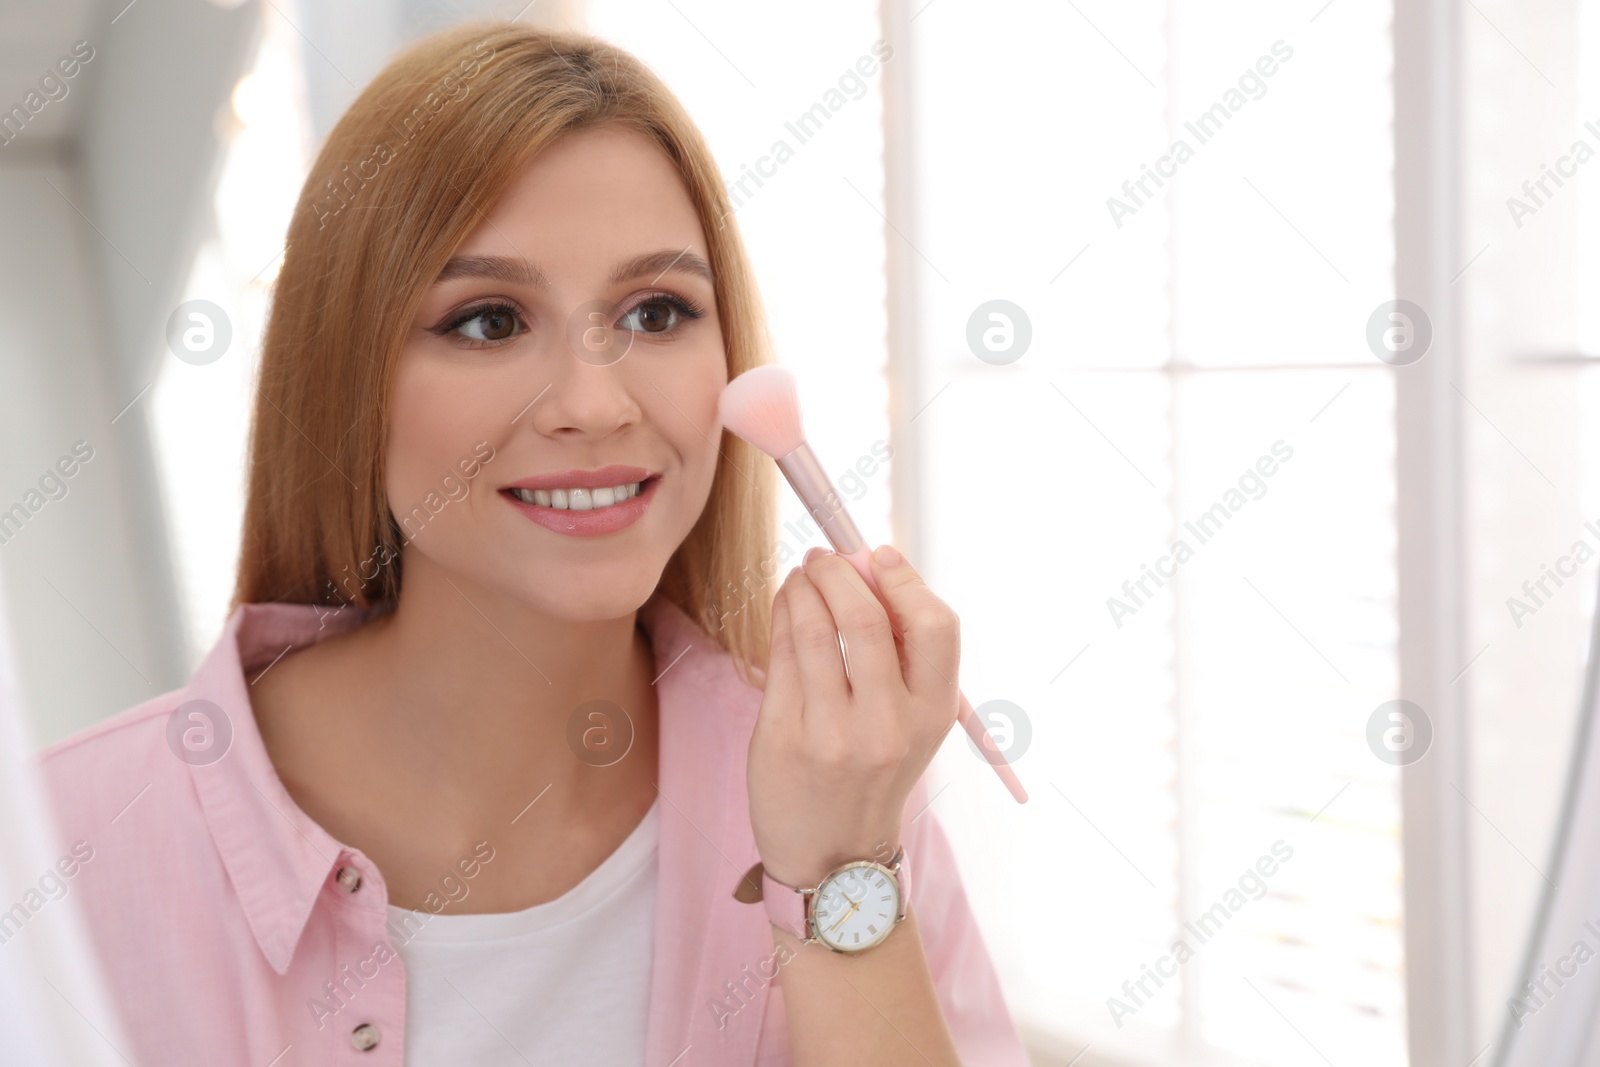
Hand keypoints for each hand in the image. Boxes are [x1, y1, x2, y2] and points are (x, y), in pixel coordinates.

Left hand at [747, 544, 960, 888]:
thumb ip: (901, 655)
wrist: (833, 855)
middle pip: (867, 619)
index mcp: (932, 714)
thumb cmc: (874, 771)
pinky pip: (781, 655)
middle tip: (826, 557)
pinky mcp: (783, 736)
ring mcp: (832, 733)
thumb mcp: (913, 723)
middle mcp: (886, 725)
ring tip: (802, 576)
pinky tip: (786, 604)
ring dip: (804, 587)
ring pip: (814, 630)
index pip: (935, 626)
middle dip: (841, 573)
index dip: (906, 581)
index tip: (879, 557)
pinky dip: (782, 615)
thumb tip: (871, 568)